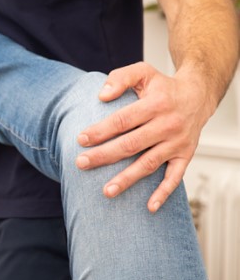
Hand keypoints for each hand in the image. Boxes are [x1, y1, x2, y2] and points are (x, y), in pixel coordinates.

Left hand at [76, 61, 208, 211]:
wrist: (198, 95)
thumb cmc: (162, 87)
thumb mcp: (144, 72)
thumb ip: (121, 78)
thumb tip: (101, 96)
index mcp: (156, 103)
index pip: (122, 120)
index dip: (101, 131)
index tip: (80, 140)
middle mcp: (168, 124)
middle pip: (131, 144)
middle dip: (104, 156)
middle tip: (81, 164)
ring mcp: (177, 142)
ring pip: (148, 164)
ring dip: (127, 179)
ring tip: (106, 191)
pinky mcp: (185, 156)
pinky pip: (175, 177)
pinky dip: (163, 193)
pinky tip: (149, 207)